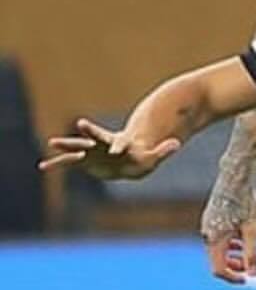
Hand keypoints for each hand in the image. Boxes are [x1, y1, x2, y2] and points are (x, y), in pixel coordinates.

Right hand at [40, 118, 179, 179]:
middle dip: (88, 132)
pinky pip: (68, 162)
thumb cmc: (140, 157)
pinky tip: (43, 166)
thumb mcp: (153, 157)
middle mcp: (104, 145)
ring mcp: (92, 150)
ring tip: (51, 142)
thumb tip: (177, 143)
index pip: (119, 143)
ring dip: (66, 145)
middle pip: (95, 137)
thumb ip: (163, 151)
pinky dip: (57, 164)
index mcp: (120, 144)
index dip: (118, 146)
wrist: (127, 156)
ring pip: (77, 146)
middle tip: (80, 124)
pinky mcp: (84, 160)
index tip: (116, 150)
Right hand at [201, 178, 255, 283]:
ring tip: (246, 252)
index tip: (247, 279)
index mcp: (215, 240)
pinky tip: (240, 238)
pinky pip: (216, 236)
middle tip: (248, 267)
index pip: (218, 269)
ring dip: (231, 254)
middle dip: (232, 267)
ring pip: (216, 247)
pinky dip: (227, 242)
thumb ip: (252, 253)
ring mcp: (207, 224)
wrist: (235, 177)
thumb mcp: (253, 229)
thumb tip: (254, 274)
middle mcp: (207, 233)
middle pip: (216, 260)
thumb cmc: (245, 202)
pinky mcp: (210, 216)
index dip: (232, 278)